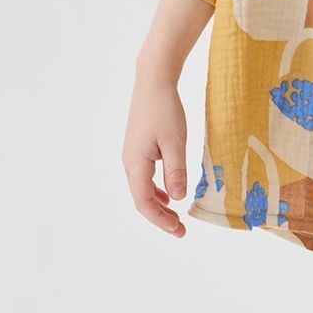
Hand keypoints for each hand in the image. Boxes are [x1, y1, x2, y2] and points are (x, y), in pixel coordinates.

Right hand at [122, 74, 191, 236]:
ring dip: (160, 205)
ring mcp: (133, 156)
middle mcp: (130, 162)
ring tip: (177, 218)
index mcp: (136, 163)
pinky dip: (158, 190)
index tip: (178, 229)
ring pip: (144, 189)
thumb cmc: (165, 110)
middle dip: (161, 217)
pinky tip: (170, 195)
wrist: (153, 82)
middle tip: (181, 231)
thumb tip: (178, 199)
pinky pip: (146, 177)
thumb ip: (177, 171)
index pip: (144, 201)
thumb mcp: (176, 142)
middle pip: (142, 199)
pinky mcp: (139, 149)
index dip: (160, 219)